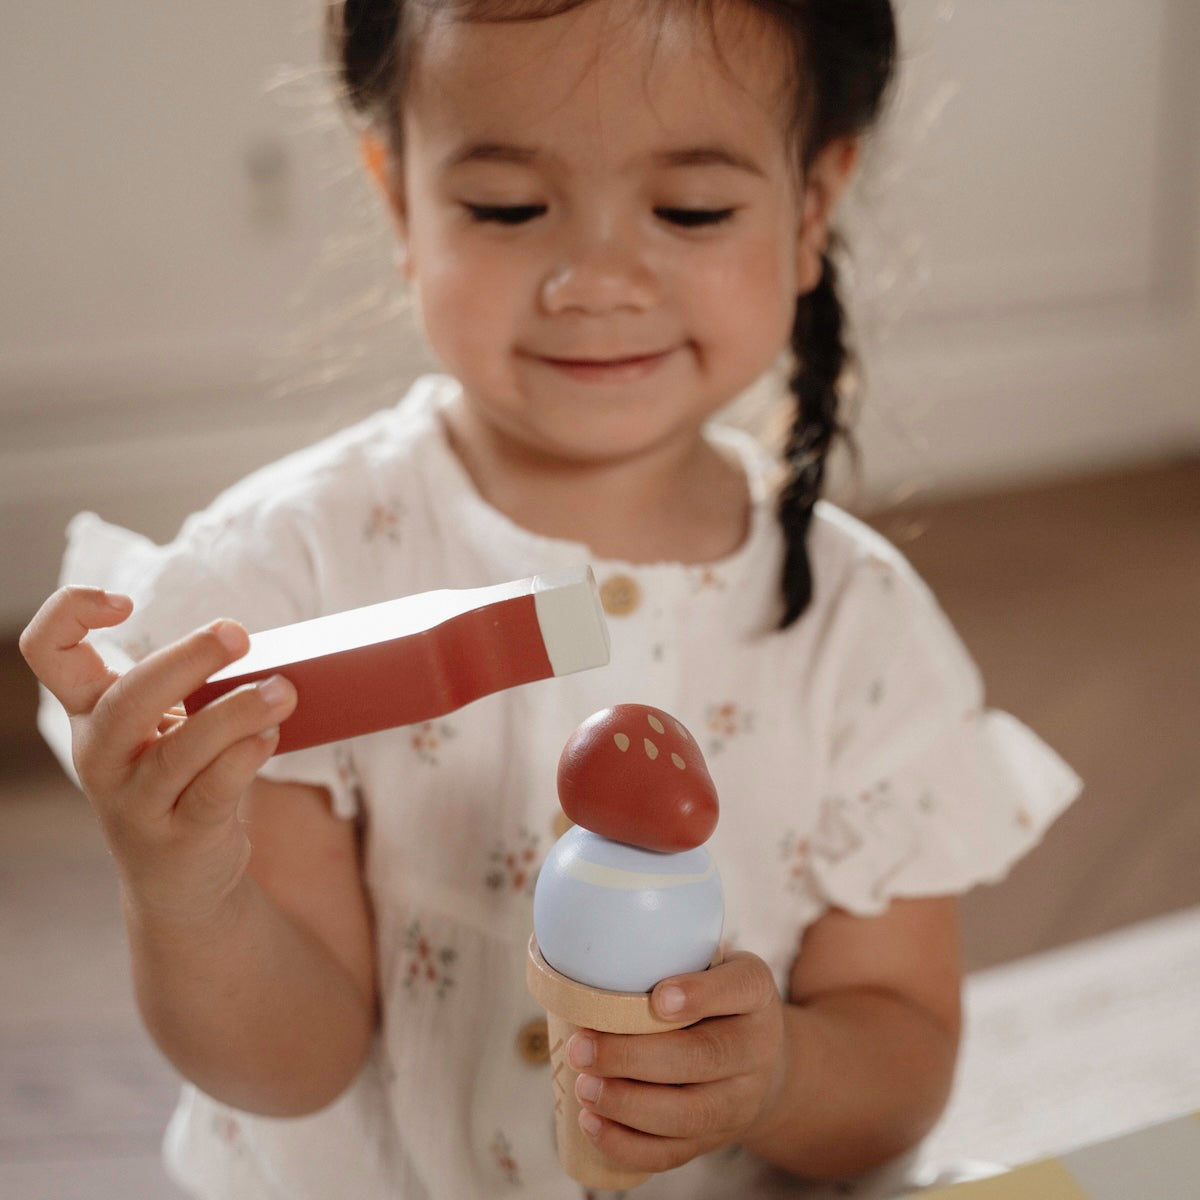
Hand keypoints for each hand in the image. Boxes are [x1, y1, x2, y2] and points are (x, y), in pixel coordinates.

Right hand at [20, 586, 296, 922]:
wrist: (182, 880)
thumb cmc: (181, 782)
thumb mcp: (168, 728)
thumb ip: (194, 686)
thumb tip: (259, 646)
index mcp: (92, 714)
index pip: (47, 651)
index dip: (70, 613)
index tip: (125, 603)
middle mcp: (102, 757)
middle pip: (125, 700)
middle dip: (185, 660)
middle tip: (238, 635)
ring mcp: (136, 802)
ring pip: (177, 751)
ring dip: (235, 713)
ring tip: (282, 691)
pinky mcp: (179, 836)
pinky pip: (212, 790)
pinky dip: (244, 758)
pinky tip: (271, 736)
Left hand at [566, 951, 785, 1173]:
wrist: (760, 1059)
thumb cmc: (713, 999)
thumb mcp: (709, 965)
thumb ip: (667, 956)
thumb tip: (582, 948)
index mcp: (754, 992)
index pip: (739, 988)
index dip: (700, 995)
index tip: (657, 998)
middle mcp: (756, 1047)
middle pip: (704, 1058)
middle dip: (635, 1058)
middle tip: (582, 1049)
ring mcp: (740, 1099)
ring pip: (689, 1113)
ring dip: (628, 1104)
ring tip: (584, 1087)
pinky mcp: (716, 1138)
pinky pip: (674, 1152)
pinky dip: (628, 1144)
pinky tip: (592, 1122)